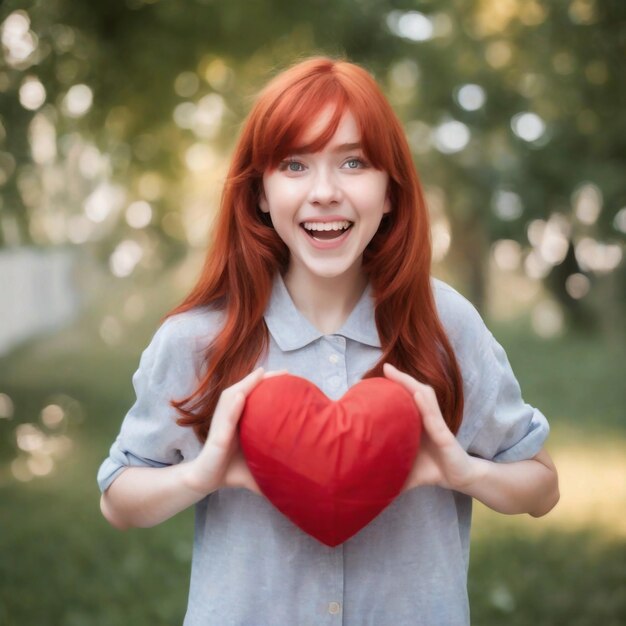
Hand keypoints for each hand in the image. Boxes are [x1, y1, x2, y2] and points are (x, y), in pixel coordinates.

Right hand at [185, 368, 285, 495]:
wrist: (206, 483)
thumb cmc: (231, 471)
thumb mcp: (257, 466)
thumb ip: (275, 469)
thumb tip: (300, 478)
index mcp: (239, 419)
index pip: (253, 394)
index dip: (267, 383)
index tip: (288, 376)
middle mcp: (230, 417)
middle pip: (245, 389)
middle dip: (262, 378)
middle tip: (284, 372)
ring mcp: (222, 425)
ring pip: (232, 397)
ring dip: (247, 384)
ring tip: (262, 374)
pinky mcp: (217, 437)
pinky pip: (225, 418)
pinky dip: (233, 406)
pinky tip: (241, 396)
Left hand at [383, 363, 478, 491]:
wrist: (459, 480)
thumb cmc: (432, 470)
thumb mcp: (405, 469)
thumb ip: (387, 472)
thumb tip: (364, 482)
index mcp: (418, 422)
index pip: (406, 398)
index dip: (394, 385)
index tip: (378, 374)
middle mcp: (428, 419)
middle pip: (415, 392)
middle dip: (401, 378)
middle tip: (386, 367)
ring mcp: (437, 426)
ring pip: (426, 399)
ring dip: (412, 385)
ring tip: (397, 374)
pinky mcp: (446, 438)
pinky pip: (435, 420)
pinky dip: (426, 406)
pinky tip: (417, 395)